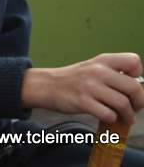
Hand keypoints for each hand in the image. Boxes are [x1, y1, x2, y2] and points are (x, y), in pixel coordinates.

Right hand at [21, 53, 143, 125]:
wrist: (46, 85)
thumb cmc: (74, 79)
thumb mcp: (93, 67)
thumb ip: (114, 73)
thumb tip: (138, 89)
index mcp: (102, 60)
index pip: (133, 61)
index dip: (137, 74)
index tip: (129, 84)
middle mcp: (97, 71)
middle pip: (134, 88)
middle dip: (139, 102)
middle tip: (134, 107)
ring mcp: (89, 86)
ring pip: (123, 104)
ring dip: (128, 115)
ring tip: (125, 118)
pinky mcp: (82, 102)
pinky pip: (108, 115)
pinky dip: (111, 119)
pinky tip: (107, 117)